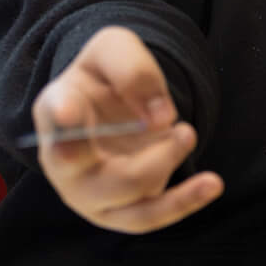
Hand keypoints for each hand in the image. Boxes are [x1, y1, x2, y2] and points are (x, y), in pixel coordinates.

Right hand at [31, 26, 223, 231]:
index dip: (62, 116)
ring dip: (164, 168)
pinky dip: (183, 201)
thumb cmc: (107, 79)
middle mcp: (62, 160)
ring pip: (125, 198)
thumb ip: (132, 70)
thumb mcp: (116, 50)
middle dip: (138, 152)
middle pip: (89, 168)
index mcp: (56, 110)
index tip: (72, 110)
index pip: (53, 115)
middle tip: (179, 125)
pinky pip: (149, 215)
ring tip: (190, 137)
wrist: (113, 111)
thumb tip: (159, 117)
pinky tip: (212, 185)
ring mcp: (88, 192)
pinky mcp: (118, 212)